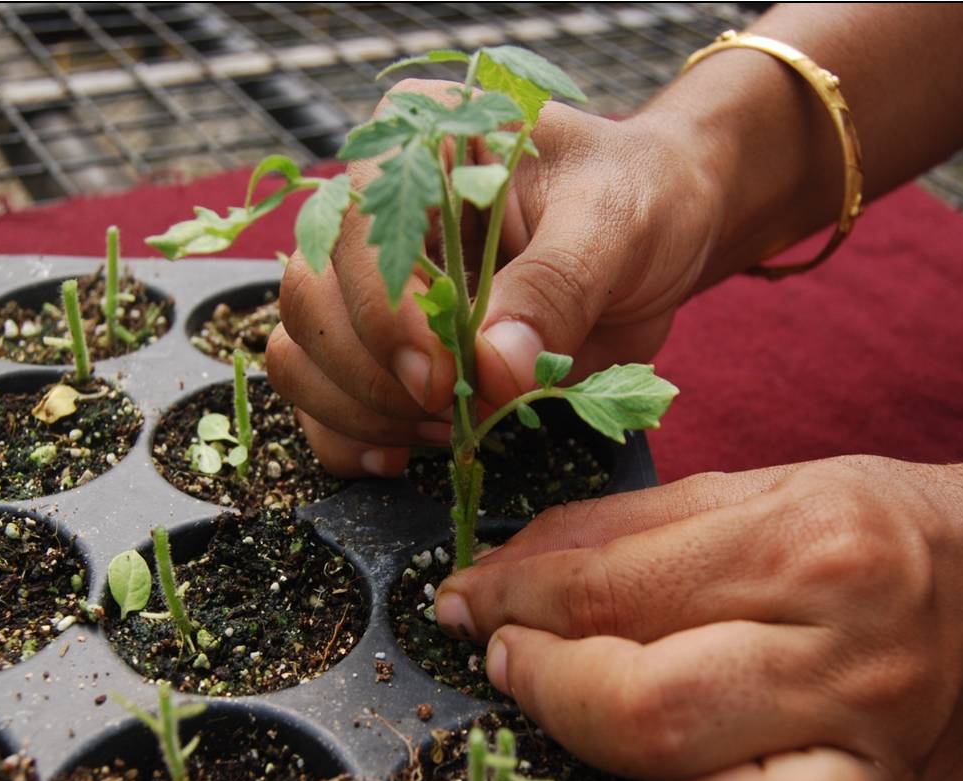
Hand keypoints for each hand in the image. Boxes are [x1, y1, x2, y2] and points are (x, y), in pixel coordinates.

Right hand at [266, 79, 721, 476]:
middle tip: (454, 410)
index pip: (354, 228)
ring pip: (303, 354)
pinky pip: (323, 402)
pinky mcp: (384, 350)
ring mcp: (371, 285)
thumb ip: (555, 289)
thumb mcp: (614, 224)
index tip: (441, 377)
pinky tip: (408, 454)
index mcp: (416, 144)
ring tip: (451, 428)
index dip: (382, 312)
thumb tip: (491, 370)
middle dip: (375, 374)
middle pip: (310, 298)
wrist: (659, 237)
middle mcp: (375, 211)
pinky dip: (352, 438)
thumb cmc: (638, 200)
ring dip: (364, 412)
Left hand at [431, 433, 962, 780]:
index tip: (469, 603)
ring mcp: (878, 775)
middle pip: (650, 715)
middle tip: (509, 663)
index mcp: (815, 550)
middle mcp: (851, 667)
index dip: (515, 604)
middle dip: (545, 691)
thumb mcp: (757, 487)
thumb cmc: (879, 532)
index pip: (615, 593)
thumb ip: (622, 529)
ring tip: (595, 732)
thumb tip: (503, 574)